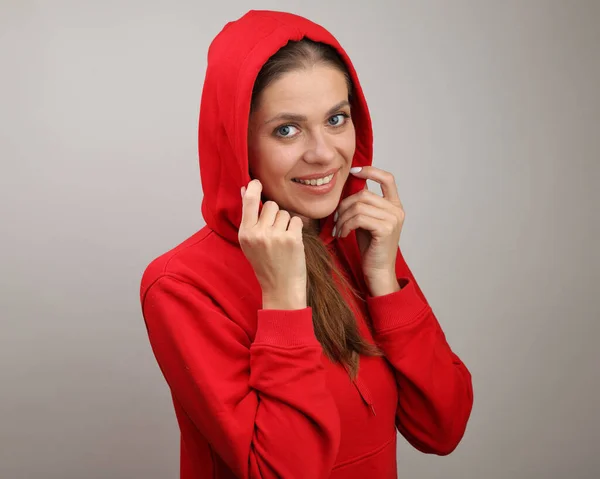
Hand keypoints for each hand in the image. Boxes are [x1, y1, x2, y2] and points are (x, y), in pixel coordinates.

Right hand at [239, 179, 306, 309]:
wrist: (280, 288)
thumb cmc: (265, 264)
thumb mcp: (250, 243)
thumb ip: (249, 219)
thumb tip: (246, 190)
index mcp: (245, 234)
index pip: (248, 201)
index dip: (254, 188)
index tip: (257, 182)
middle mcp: (258, 233)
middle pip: (271, 205)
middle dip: (275, 214)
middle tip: (275, 233)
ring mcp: (275, 236)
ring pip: (285, 213)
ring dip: (287, 223)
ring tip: (283, 241)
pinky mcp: (292, 239)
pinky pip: (296, 221)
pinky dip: (297, 229)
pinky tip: (292, 243)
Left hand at [334, 166, 404, 294]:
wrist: (377, 270)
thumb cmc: (370, 247)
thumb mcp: (366, 220)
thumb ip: (363, 204)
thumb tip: (350, 185)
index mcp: (394, 205)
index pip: (387, 178)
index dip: (370, 171)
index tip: (353, 171)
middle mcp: (397, 210)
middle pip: (364, 194)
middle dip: (344, 206)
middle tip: (336, 220)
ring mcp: (393, 219)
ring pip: (358, 206)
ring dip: (342, 218)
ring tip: (339, 229)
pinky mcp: (385, 229)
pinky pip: (358, 218)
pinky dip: (345, 225)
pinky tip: (342, 234)